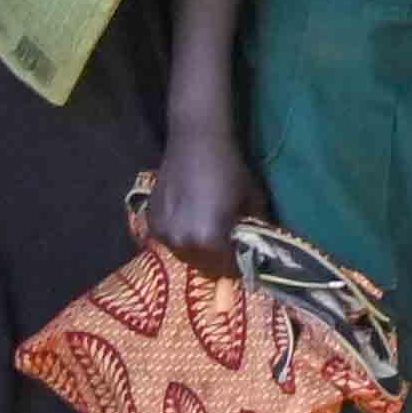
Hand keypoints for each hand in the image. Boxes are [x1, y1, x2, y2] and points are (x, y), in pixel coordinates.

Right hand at [146, 121, 263, 272]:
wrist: (196, 143)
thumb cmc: (229, 169)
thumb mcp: (252, 199)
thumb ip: (255, 227)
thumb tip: (261, 246)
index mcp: (208, 240)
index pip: (226, 269)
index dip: (238, 266)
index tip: (244, 260)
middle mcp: (181, 242)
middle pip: (202, 266)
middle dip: (217, 260)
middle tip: (227, 247)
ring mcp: (162, 233)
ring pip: (183, 254)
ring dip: (197, 250)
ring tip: (208, 234)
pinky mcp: (151, 222)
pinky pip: (168, 240)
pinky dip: (180, 236)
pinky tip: (190, 221)